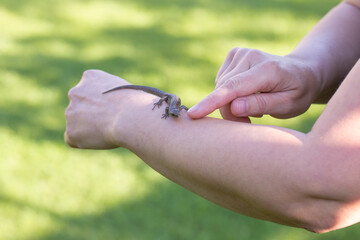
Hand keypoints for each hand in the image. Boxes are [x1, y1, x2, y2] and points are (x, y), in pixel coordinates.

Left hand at [65, 70, 128, 148]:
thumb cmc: (135, 104)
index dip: (102, 103)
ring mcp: (71, 112)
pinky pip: (73, 139)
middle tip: (111, 122)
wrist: (130, 117)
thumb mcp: (124, 90)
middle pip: (80, 107)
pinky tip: (100, 139)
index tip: (113, 109)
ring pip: (76, 124)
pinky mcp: (71, 131)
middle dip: (92, 115)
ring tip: (109, 130)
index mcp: (90, 77)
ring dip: (88, 128)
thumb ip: (111, 96)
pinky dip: (84, 142)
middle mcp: (75, 92)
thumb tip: (111, 109)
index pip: (90, 91)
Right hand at [187, 48, 320, 120]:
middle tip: (248, 123)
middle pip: (224, 92)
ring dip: (229, 104)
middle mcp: (251, 56)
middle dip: (230, 112)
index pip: (234, 87)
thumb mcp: (289, 105)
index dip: (213, 102)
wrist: (301, 71)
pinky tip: (246, 94)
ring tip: (253, 107)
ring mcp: (240, 53)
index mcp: (268, 70)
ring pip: (220, 88)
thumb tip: (234, 107)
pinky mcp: (234, 55)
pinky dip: (229, 94)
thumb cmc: (297, 92)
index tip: (194, 114)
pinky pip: (221, 82)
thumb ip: (262, 104)